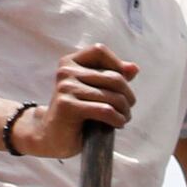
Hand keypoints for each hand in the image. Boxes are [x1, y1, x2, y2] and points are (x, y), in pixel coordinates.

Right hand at [16, 41, 137, 158]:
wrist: (52, 136)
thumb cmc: (78, 114)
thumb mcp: (95, 92)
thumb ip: (112, 77)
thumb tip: (134, 68)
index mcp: (70, 62)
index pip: (99, 50)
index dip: (117, 65)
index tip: (121, 86)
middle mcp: (66, 71)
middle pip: (114, 77)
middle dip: (128, 97)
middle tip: (126, 109)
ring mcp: (65, 87)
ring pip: (113, 96)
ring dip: (125, 112)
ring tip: (122, 119)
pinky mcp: (67, 105)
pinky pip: (105, 110)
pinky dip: (117, 119)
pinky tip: (116, 124)